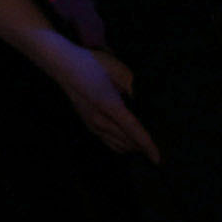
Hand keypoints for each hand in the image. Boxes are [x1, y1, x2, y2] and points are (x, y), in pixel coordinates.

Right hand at [48, 44, 159, 163]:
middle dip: (142, 147)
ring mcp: (92, 124)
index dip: (146, 145)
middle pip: (126, 141)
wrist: (63, 65)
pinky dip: (120, 145)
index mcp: (109, 105)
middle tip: (158, 148)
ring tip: (146, 148)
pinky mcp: (88, 124)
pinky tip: (128, 143)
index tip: (158, 159)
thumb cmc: (92, 63)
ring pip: (117, 144)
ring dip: (132, 148)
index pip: (133, 130)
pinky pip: (107, 142)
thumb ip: (132, 87)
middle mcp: (100, 120)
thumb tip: (141, 103)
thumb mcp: (117, 69)